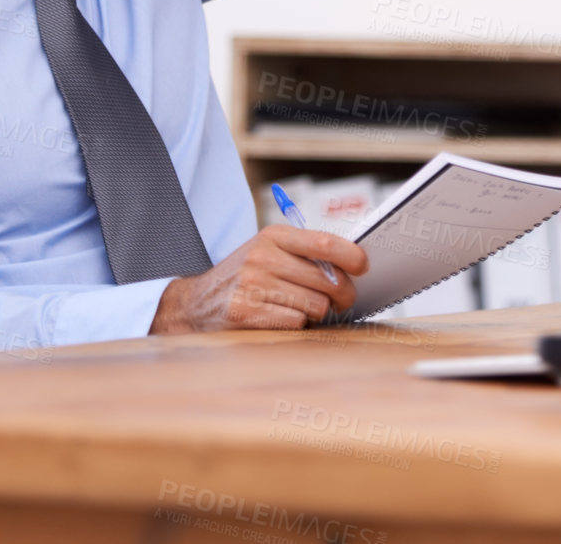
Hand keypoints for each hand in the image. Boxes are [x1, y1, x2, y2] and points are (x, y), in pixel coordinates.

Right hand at [149, 224, 367, 332]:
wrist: (196, 304)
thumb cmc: (244, 277)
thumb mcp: (268, 252)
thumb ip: (305, 254)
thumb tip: (353, 266)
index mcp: (273, 235)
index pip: (324, 242)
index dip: (351, 256)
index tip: (363, 266)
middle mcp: (263, 256)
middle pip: (328, 280)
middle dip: (342, 295)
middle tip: (340, 300)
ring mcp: (253, 284)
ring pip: (316, 306)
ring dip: (317, 313)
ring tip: (303, 309)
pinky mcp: (247, 312)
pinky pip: (296, 323)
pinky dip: (297, 325)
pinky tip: (282, 319)